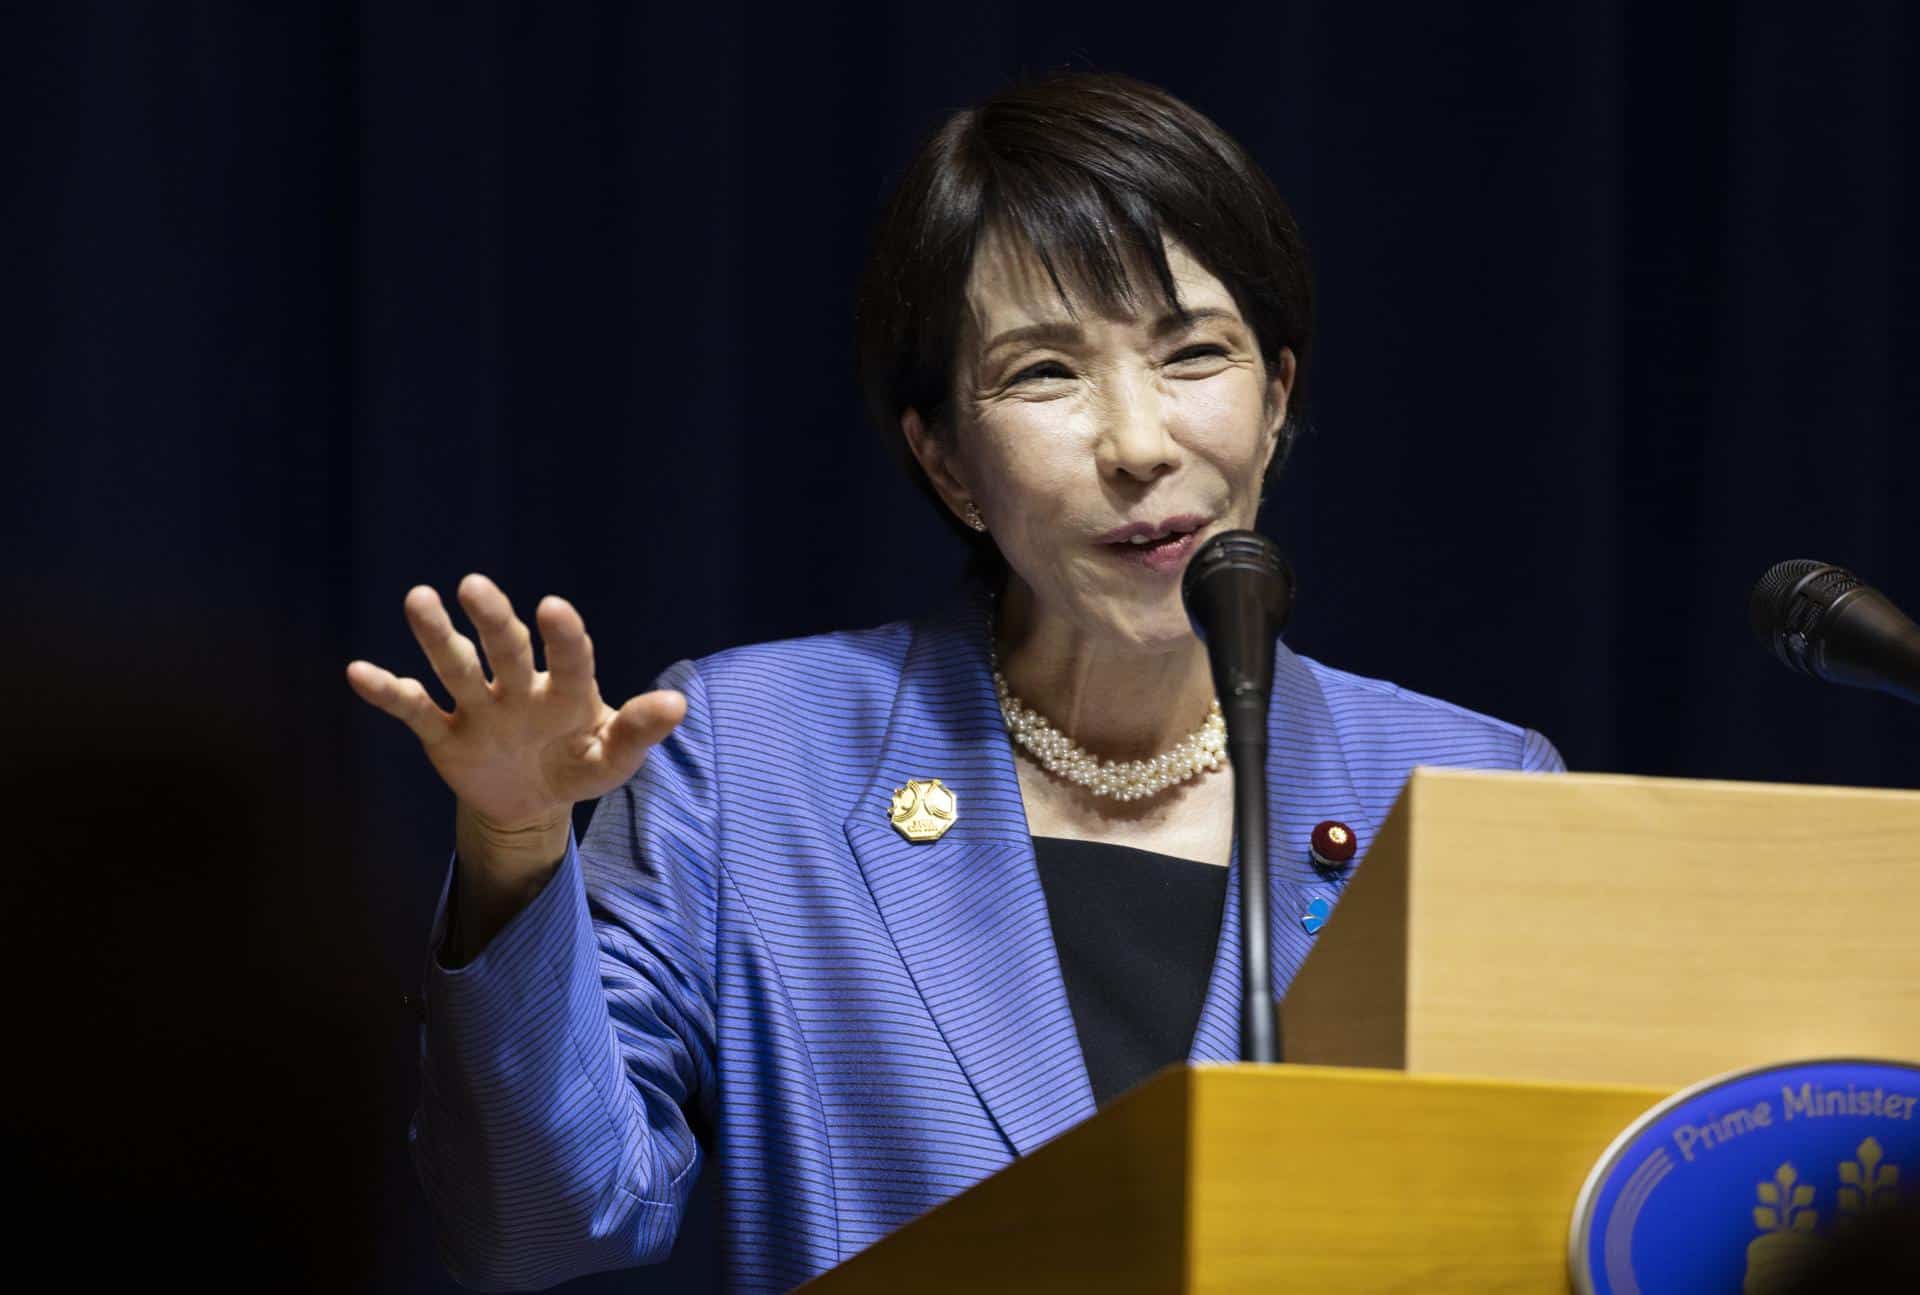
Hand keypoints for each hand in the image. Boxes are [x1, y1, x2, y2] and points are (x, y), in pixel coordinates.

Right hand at [345, 574, 686, 868]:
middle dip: (492, 618)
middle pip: (505, 649)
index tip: (552, 607)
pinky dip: (387, 692)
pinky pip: (413, 710)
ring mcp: (479, 707)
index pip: (569, 657)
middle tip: (475, 585)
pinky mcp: (444, 734)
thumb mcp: (612, 759)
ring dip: (436, 635)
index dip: (562, 635)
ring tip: (418, 598)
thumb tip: (678, 705)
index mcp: (566, 691)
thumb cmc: (579, 765)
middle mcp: (519, 688)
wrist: (532, 801)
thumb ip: (638, 733)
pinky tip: (357, 671)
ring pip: (455, 666)